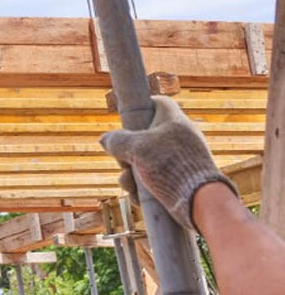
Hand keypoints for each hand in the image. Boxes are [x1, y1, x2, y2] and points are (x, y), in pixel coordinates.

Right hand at [99, 96, 237, 230]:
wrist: (201, 202)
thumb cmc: (170, 166)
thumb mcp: (136, 148)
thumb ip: (117, 141)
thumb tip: (104, 140)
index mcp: (174, 120)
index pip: (157, 103)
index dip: (139, 107)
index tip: (126, 119)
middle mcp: (179, 138)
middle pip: (144, 137)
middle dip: (126, 152)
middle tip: (122, 161)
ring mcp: (180, 161)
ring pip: (147, 162)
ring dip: (131, 174)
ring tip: (128, 184)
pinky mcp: (180, 182)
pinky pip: (155, 180)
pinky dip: (143, 188)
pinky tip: (136, 197)